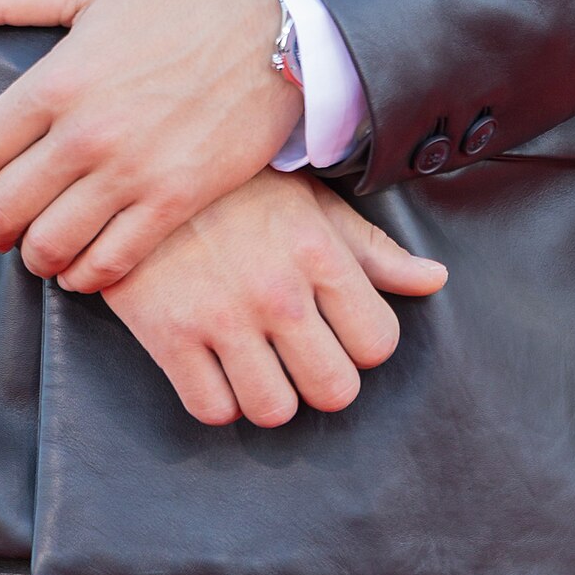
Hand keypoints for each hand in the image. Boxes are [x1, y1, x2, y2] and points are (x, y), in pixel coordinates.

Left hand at [0, 0, 303, 290]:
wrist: (277, 28)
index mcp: (58, 80)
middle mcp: (87, 134)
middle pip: (5, 210)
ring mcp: (133, 173)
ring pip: (51, 247)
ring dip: (33, 256)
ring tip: (36, 246)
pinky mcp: (175, 201)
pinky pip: (111, 262)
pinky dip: (86, 275)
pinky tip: (81, 265)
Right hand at [102, 169, 446, 427]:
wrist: (140, 162)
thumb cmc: (237, 187)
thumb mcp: (310, 204)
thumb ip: (372, 251)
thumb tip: (434, 280)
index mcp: (318, 252)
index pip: (378, 344)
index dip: (361, 344)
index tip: (336, 327)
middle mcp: (276, 289)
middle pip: (335, 391)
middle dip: (321, 379)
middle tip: (298, 354)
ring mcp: (220, 315)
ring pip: (274, 412)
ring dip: (268, 394)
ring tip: (255, 361)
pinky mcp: (167, 334)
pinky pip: (212, 410)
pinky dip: (217, 397)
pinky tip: (213, 363)